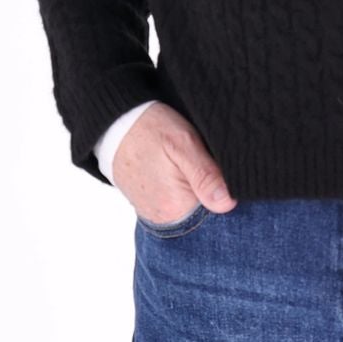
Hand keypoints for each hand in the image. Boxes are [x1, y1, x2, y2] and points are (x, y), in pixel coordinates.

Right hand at [113, 101, 236, 223]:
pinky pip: (177, 204)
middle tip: (206, 162)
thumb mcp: (182, 143)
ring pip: (193, 208)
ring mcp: (156, 213)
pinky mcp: (151, 205)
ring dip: (200, 191)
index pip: (219, 212)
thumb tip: (227, 204)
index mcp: (176, 207)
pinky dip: (185, 191)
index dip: (229, 193)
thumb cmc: (149, 129)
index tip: (226, 172)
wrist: (113, 124)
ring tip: (192, 165)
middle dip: (215, 192)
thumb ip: (206, 175)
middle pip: (206, 213)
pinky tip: (183, 172)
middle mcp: (164, 217)